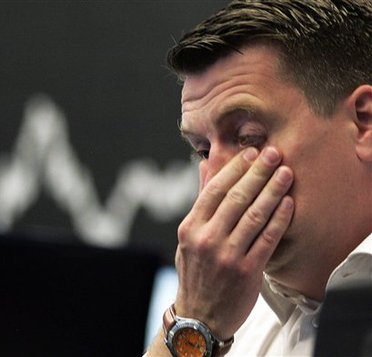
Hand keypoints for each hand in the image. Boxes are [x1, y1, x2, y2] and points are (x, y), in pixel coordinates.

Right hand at [174, 146, 293, 339]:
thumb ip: (200, 202)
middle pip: (236, 198)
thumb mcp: (189, 237)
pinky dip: (279, 220)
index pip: (214, 190)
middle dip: (257, 172)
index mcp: (190, 227)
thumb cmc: (195, 273)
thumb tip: (205, 168)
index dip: (235, 169)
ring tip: (285, 173)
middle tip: (274, 154)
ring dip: (272, 191)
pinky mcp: (246, 272)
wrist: (199, 316)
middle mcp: (206, 239)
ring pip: (254, 215)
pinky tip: (288, 204)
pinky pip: (266, 239)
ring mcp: (226, 256)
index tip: (251, 153)